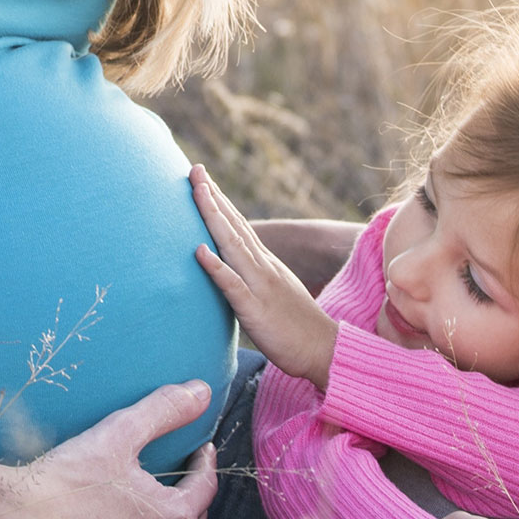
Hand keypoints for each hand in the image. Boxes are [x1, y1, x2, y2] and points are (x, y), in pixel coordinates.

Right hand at [0, 381, 218, 518]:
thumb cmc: (65, 484)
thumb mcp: (120, 434)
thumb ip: (164, 410)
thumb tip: (202, 391)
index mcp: (173, 518)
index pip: (206, 487)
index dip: (205, 462)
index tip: (200, 446)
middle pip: (193, 517)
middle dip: (192, 490)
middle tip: (182, 466)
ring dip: (170, 517)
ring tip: (156, 492)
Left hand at [190, 164, 336, 388]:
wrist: (324, 349)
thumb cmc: (296, 327)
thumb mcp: (273, 293)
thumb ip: (253, 277)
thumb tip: (232, 268)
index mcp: (265, 264)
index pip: (239, 226)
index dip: (219, 201)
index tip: (201, 178)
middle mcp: (263, 267)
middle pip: (234, 226)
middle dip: (212, 196)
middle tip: (193, 169)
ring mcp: (260, 286)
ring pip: (233, 245)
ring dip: (213, 217)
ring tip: (196, 192)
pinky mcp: (256, 310)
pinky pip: (233, 286)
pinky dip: (216, 267)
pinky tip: (199, 251)